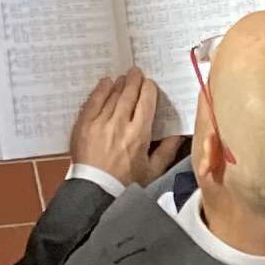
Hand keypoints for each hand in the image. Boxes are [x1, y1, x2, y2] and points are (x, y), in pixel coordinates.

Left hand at [67, 66, 164, 183]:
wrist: (95, 192)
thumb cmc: (126, 184)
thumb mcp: (152, 170)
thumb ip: (167, 150)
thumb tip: (179, 133)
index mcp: (139, 134)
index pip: (146, 101)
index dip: (149, 89)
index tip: (150, 85)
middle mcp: (120, 124)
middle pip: (129, 93)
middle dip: (135, 80)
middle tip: (137, 72)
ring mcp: (100, 122)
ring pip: (113, 94)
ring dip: (120, 83)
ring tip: (123, 78)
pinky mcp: (84, 124)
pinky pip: (94, 100)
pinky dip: (101, 89)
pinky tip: (106, 83)